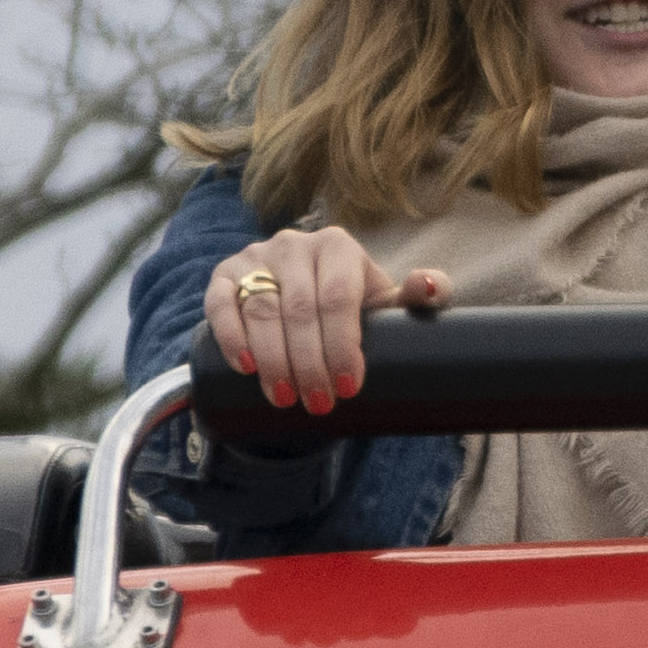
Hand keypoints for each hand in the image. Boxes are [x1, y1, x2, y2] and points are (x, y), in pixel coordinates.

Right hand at [207, 227, 449, 416]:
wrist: (308, 306)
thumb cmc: (356, 308)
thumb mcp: (388, 305)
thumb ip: (421, 296)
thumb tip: (426, 285)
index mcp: (338, 247)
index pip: (339, 296)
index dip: (341, 344)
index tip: (348, 386)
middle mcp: (295, 244)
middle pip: (300, 308)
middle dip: (309, 362)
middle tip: (318, 403)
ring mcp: (256, 256)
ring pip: (261, 309)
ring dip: (272, 359)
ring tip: (285, 398)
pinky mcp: (225, 274)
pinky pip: (221, 303)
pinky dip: (230, 336)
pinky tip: (245, 367)